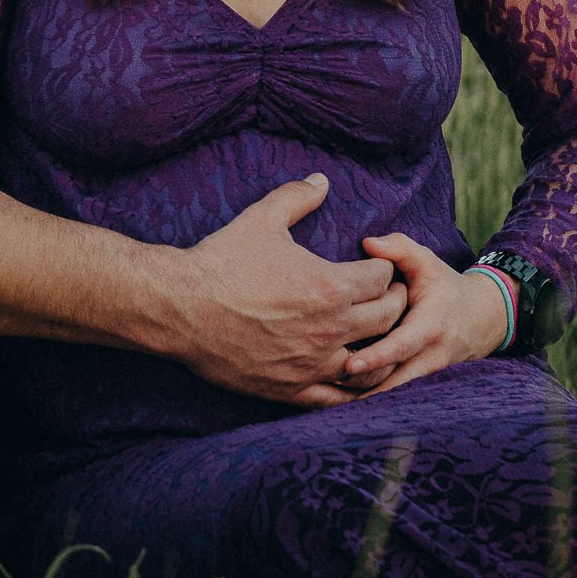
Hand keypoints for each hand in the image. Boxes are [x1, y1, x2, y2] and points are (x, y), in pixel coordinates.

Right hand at [171, 175, 409, 406]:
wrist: (182, 308)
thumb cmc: (222, 262)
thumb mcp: (262, 219)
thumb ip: (297, 197)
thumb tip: (321, 180)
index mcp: (330, 285)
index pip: (383, 278)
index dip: (384, 269)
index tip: (378, 267)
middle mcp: (331, 328)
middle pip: (388, 318)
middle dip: (394, 303)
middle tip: (390, 297)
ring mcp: (314, 363)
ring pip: (373, 362)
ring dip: (382, 347)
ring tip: (378, 337)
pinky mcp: (294, 388)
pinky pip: (339, 397)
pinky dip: (354, 389)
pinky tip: (353, 376)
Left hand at [339, 233, 510, 395]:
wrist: (481, 319)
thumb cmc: (444, 285)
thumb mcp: (427, 262)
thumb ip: (399, 248)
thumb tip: (368, 244)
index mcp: (429, 327)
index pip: (400, 347)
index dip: (375, 358)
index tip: (349, 365)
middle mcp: (428, 357)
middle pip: (393, 379)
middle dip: (361, 386)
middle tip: (325, 386)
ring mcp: (424, 373)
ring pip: (391, 392)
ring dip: (361, 396)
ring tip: (325, 397)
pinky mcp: (417, 381)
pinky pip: (393, 393)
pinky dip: (369, 398)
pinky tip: (338, 400)